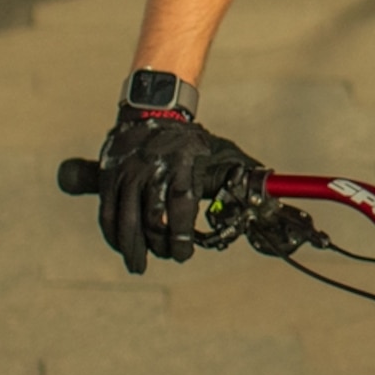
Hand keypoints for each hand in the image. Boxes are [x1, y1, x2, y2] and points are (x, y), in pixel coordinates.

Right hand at [96, 109, 260, 274]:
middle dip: (159, 245)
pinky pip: (107, 213)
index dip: (181, 233)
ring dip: (133, 248)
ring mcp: (127, 173)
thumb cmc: (188, 140)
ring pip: (127, 220)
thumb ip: (231, 176)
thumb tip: (267, 190)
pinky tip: (122, 246)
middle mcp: (152, 169)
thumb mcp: (214, 151)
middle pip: (152, 218)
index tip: (184, 253)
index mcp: (182, 164)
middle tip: (169, 257)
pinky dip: (113, 234)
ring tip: (139, 265)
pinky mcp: (109, 177)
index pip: (181, 203)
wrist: (152, 110)